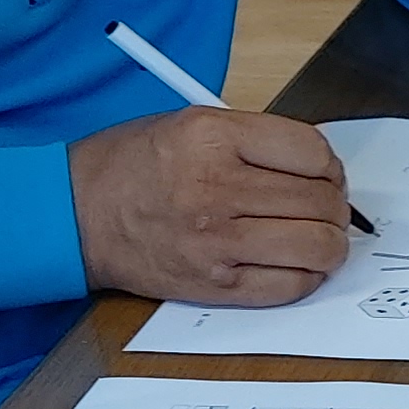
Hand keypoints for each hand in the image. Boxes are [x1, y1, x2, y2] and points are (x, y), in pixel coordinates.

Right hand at [68, 106, 352, 304]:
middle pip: (322, 202)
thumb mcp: (191, 123)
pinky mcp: (213, 284)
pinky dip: (306, 275)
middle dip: (335, 207)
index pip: (313, 152)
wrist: (74, 215)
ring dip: (329, 244)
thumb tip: (320, 168)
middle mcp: (216, 187)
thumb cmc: (133, 166)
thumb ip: (255, 140)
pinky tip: (294, 263)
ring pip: (318, 246)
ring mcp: (216, 241)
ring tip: (315, 238)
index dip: (330, 167)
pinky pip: (290, 285)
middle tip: (323, 209)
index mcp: (213, 136)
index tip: (325, 175)